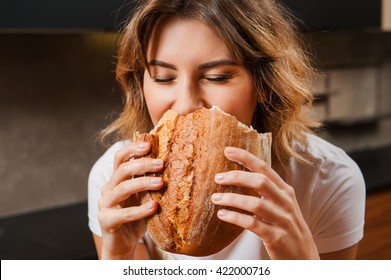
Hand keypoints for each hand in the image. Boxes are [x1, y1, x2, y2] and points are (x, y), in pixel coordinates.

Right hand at [98, 141, 163, 258]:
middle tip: (161, 163)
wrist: (124, 243)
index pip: (120, 158)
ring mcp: (105, 204)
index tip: (149, 144)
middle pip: (122, 170)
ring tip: (161, 183)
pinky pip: (124, 213)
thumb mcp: (144, 196)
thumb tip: (170, 163)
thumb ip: (150, 181)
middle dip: (142, 164)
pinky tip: (154, 206)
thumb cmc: (137, 216)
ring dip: (143, 183)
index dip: (132, 149)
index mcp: (116, 179)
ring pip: (122, 188)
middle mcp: (108, 188)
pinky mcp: (106, 220)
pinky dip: (140, 210)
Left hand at [211, 147, 318, 258]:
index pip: (264, 168)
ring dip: (232, 199)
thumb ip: (266, 190)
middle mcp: (285, 202)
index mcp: (285, 190)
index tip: (228, 150)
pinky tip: (222, 215)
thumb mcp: (281, 203)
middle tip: (217, 177)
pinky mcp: (276, 237)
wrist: (304, 256)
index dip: (246, 157)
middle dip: (237, 177)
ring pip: (255, 204)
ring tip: (215, 198)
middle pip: (260, 182)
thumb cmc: (286, 225)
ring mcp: (282, 220)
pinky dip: (236, 218)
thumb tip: (238, 175)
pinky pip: (253, 224)